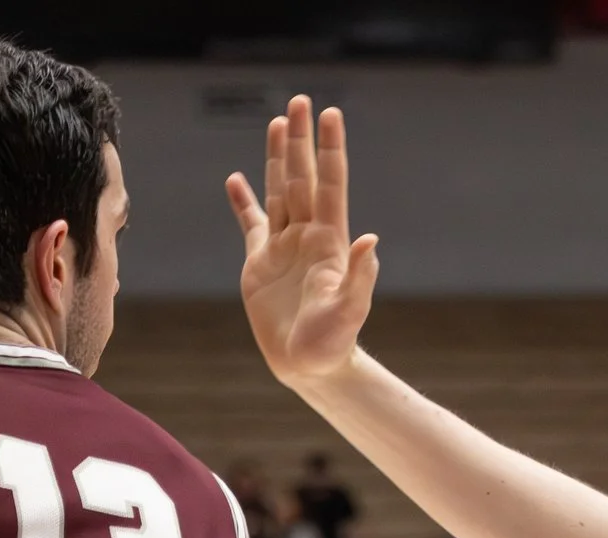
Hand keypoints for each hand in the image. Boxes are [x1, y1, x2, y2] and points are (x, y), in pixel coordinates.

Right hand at [225, 97, 379, 388]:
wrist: (310, 366)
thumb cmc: (333, 343)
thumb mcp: (350, 311)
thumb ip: (360, 277)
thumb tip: (371, 241)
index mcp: (329, 241)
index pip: (330, 184)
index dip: (330, 149)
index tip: (330, 114)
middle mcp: (307, 236)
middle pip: (302, 177)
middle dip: (300, 140)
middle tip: (300, 101)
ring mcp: (283, 247)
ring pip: (279, 191)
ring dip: (277, 157)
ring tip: (278, 123)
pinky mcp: (260, 264)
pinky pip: (251, 224)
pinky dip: (243, 202)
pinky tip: (236, 179)